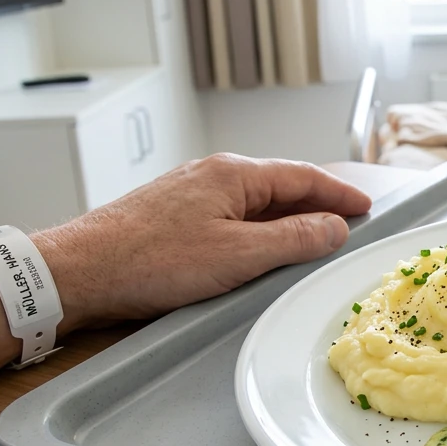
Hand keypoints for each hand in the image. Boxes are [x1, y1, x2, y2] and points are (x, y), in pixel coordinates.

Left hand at [35, 153, 371, 328]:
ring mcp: (191, 194)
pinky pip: (232, 217)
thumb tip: (333, 227)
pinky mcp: (174, 217)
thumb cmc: (150, 261)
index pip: (304, 176)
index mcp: (234, 174)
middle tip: (348, 226)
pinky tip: (261, 253)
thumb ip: (293, 239)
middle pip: (281, 186)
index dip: (340, 193)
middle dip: (318, 205)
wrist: (79, 272)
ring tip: (312, 243)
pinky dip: (259, 231)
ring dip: (287, 221)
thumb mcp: (238, 255)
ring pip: (255, 203)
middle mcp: (213, 175)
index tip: (367, 207)